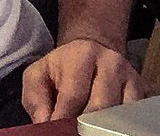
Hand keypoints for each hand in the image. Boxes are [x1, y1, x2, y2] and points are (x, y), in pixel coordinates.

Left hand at [22, 38, 148, 122]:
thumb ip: (36, 98)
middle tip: (73, 131)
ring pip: (121, 115)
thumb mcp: (39, 74)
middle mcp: (111, 64)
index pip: (74, 94)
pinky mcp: (143, 91)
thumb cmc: (62, 68)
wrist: (91, 51)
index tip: (55, 130)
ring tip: (88, 129)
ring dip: (103, 127)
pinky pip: (136, 117)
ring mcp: (131, 78)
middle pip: (101, 107)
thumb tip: (44, 123)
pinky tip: (105, 127)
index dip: (63, 118)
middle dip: (84, 125)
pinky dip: (120, 126)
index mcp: (82, 55)